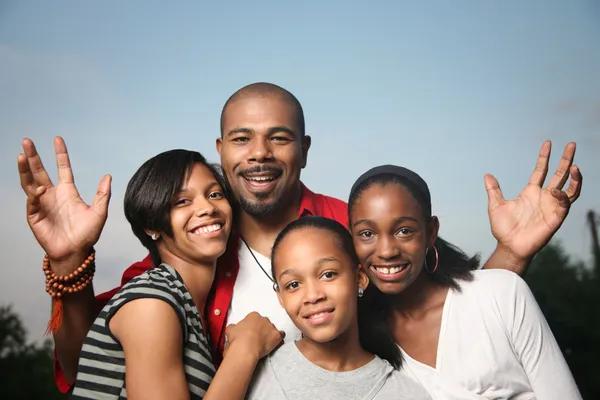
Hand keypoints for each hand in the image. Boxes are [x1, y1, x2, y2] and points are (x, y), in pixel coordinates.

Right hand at [17, 137, 111, 274]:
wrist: (76, 252)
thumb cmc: (87, 234)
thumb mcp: (99, 212)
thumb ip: (102, 194)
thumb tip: (108, 176)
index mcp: (68, 191)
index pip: (62, 168)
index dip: (60, 154)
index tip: (57, 139)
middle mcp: (53, 195)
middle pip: (40, 171)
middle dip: (33, 156)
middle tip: (27, 141)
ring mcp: (42, 204)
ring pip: (30, 182)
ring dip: (25, 170)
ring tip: (21, 155)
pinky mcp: (35, 215)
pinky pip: (33, 202)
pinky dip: (35, 195)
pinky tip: (40, 190)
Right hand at [223, 312, 284, 359]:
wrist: (245, 348)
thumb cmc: (237, 339)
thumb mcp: (230, 330)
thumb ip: (233, 327)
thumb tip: (233, 328)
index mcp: (253, 315)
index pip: (254, 318)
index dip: (252, 325)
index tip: (249, 331)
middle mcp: (264, 319)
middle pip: (264, 322)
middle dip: (261, 329)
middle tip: (256, 338)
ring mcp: (271, 327)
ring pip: (272, 329)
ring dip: (269, 334)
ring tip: (264, 343)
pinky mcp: (277, 336)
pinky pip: (281, 335)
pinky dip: (279, 338)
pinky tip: (276, 342)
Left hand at [485, 141, 581, 260]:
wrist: (510, 246)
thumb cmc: (503, 228)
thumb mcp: (496, 205)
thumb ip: (494, 190)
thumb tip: (486, 175)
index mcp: (531, 192)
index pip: (541, 170)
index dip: (545, 157)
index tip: (547, 143)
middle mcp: (544, 197)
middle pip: (560, 174)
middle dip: (567, 159)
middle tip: (572, 144)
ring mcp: (552, 206)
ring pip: (570, 188)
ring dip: (575, 177)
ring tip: (575, 166)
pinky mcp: (556, 217)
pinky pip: (565, 203)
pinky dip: (563, 195)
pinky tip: (555, 191)